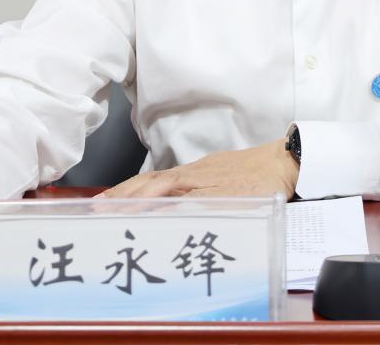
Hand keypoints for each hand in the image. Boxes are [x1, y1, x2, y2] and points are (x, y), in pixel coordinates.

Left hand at [100, 139, 297, 199]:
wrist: (282, 161)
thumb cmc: (251, 172)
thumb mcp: (218, 177)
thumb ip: (195, 193)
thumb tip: (170, 210)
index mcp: (191, 174)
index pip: (151, 181)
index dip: (124, 191)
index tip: (100, 203)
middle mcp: (194, 176)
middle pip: (151, 183)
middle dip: (122, 197)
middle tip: (97, 211)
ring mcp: (208, 184)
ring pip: (167, 190)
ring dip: (139, 201)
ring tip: (116, 214)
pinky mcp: (223, 193)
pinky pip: (194, 202)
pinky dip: (174, 210)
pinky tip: (158, 218)